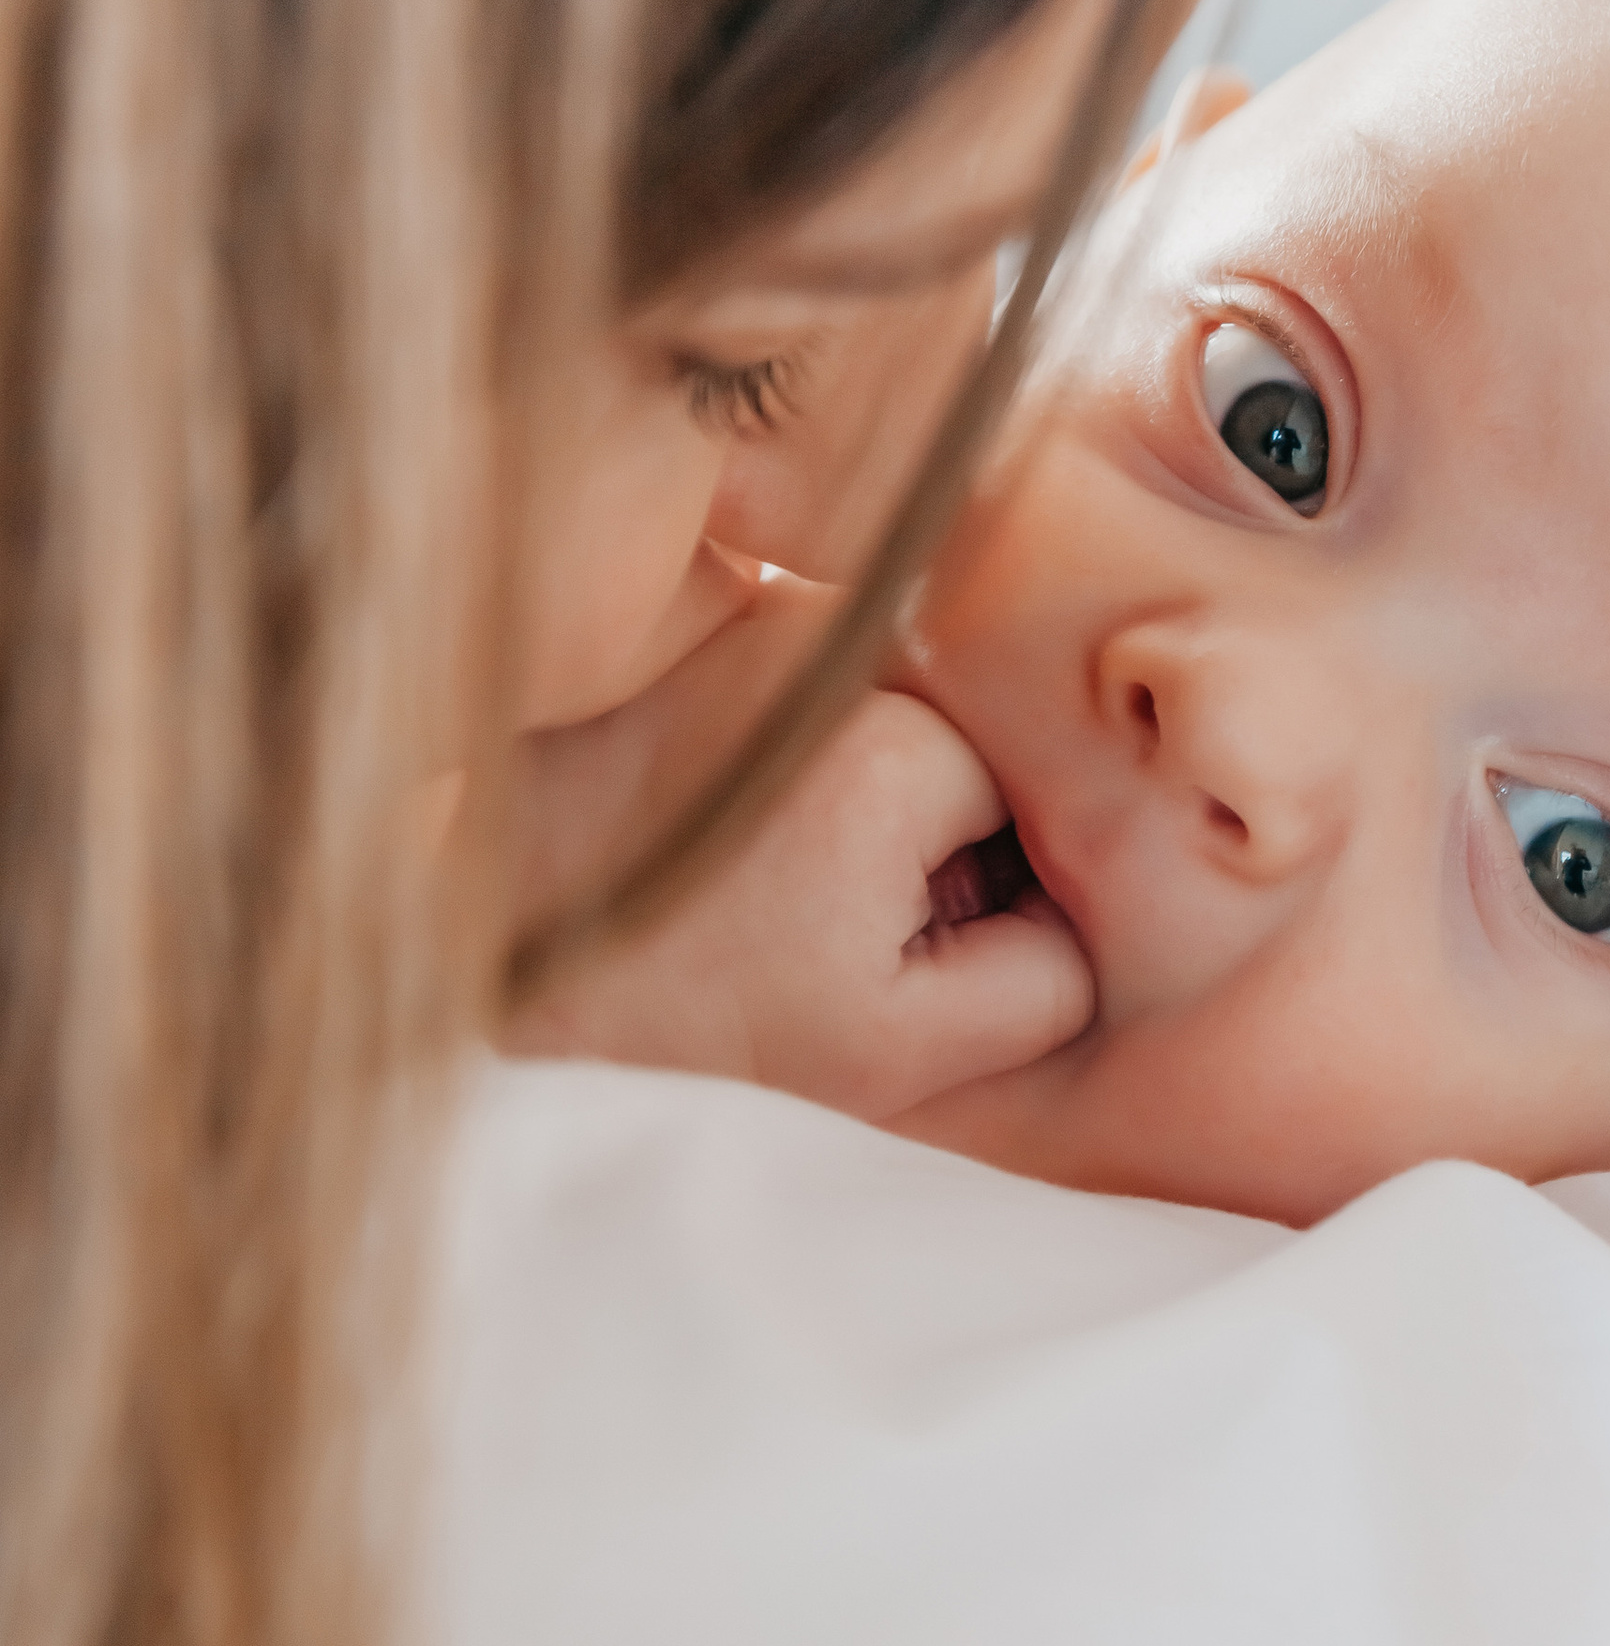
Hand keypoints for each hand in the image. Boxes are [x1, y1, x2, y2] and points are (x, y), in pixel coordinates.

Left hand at [507, 601, 1094, 1120]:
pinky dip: (807, 727)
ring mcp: (791, 604)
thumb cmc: (676, 993)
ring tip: (763, 843)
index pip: (1053, 806)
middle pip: (989, 739)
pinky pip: (839, 665)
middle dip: (935, 824)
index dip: (986, 888)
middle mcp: (861, 643)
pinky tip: (730, 784)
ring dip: (868, 774)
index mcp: (914, 748)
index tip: (881, 932)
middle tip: (812, 896)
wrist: (474, 910)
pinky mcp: (734, 596)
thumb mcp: (892, 1050)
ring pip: (913, 699)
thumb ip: (1040, 986)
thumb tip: (1098, 908)